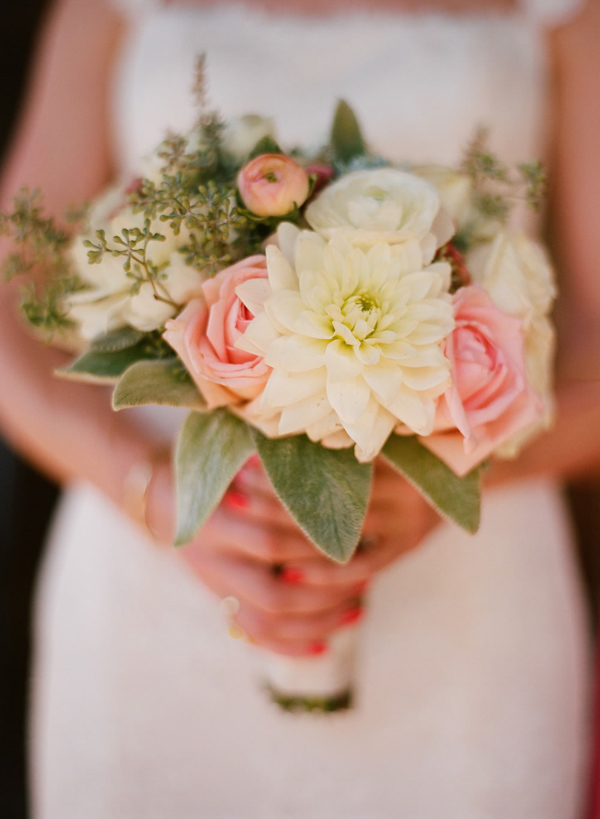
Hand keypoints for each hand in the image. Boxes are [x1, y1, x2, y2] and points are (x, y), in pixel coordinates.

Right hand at [149, 455, 439, 656]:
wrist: (166, 500)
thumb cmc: (214, 470)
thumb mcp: (235, 460)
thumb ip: (274, 467)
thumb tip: (332, 459)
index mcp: (216, 521)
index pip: (269, 542)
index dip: (313, 546)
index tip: (354, 539)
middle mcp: (214, 561)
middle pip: (273, 592)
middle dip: (325, 590)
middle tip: (366, 576)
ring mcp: (216, 587)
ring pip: (268, 623)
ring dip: (317, 621)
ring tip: (358, 607)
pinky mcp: (220, 603)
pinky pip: (255, 637)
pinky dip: (291, 645)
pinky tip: (325, 644)